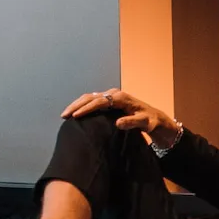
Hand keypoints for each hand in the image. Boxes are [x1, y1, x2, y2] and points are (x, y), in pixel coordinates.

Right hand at [63, 88, 180, 142]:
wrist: (154, 118)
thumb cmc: (150, 121)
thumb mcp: (144, 123)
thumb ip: (132, 122)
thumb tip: (118, 123)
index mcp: (121, 98)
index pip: (99, 101)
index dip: (86, 108)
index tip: (75, 116)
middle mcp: (114, 94)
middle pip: (91, 97)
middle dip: (76, 105)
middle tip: (64, 115)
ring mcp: (111, 96)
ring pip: (89, 97)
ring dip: (77, 104)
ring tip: (65, 115)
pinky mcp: (109, 100)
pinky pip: (92, 100)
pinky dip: (82, 105)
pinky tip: (74, 113)